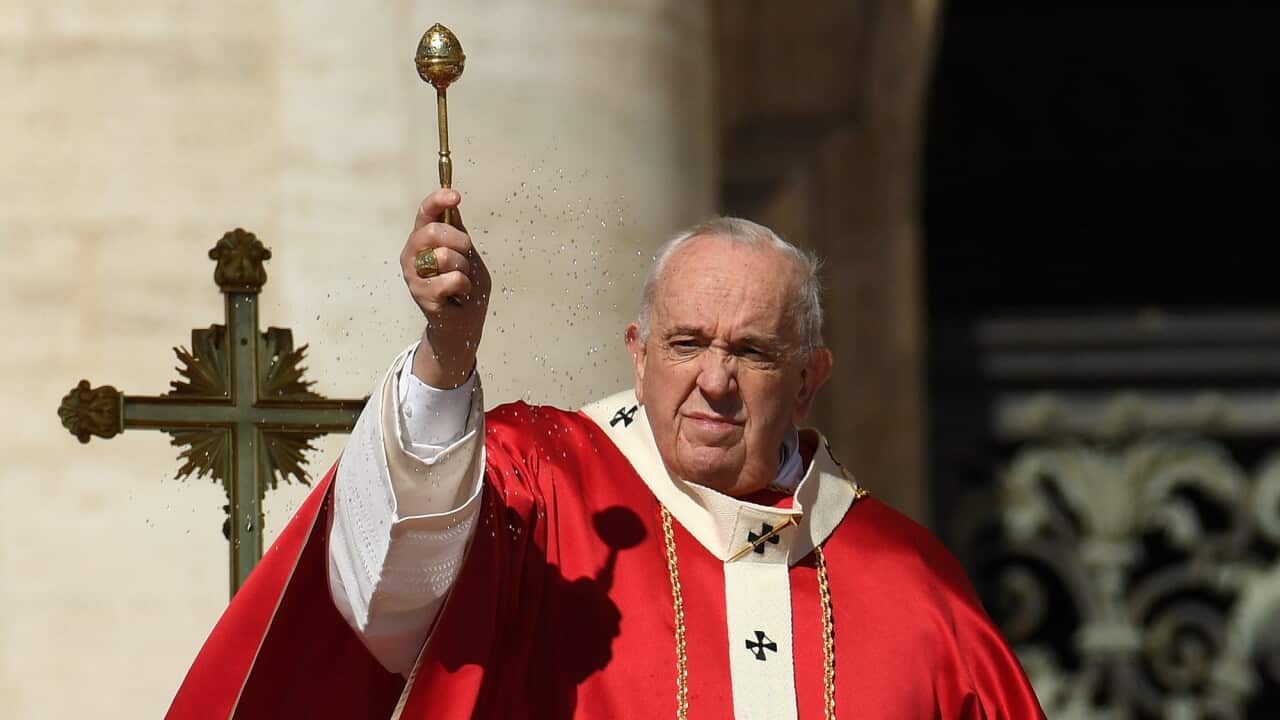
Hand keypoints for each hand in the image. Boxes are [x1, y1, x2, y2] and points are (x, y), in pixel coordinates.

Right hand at [400, 189, 490, 387]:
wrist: (464, 324)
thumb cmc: (465, 286)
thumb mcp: (467, 253)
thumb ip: (458, 230)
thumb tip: (452, 203)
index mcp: (423, 239)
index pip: (425, 212)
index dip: (438, 200)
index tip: (455, 196)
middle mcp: (412, 253)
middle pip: (434, 231)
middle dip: (460, 242)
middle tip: (466, 256)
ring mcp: (414, 274)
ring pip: (445, 256)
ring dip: (464, 268)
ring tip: (461, 280)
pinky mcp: (421, 294)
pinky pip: (453, 279)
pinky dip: (465, 287)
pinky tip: (459, 295)